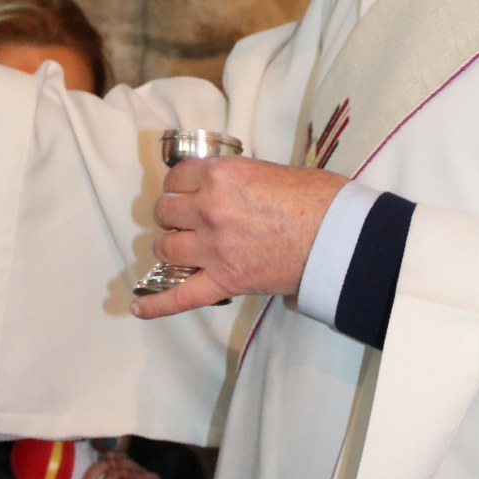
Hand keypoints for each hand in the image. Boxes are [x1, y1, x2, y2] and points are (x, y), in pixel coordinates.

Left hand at [132, 156, 348, 319]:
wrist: (341, 236)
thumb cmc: (317, 198)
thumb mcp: (269, 170)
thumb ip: (235, 179)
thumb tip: (224, 188)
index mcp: (221, 176)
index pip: (177, 178)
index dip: (181, 186)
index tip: (187, 192)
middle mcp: (210, 209)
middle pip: (165, 211)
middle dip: (174, 215)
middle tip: (188, 220)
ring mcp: (214, 248)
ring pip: (165, 248)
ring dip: (170, 247)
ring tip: (182, 249)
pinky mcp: (225, 281)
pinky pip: (180, 296)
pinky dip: (157, 305)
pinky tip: (138, 308)